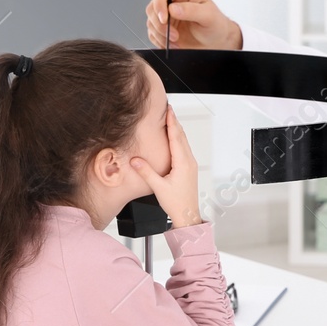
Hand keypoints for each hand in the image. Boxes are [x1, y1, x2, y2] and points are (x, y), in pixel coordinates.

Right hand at [130, 106, 202, 227]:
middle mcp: (189, 162)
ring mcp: (191, 165)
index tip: (168, 110)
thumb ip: (146, 172)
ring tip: (170, 119)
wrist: (188, 215)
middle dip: (174, 122)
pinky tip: (173, 139)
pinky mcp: (189, 168)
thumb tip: (135, 160)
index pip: (176, 137)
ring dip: (177, 130)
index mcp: (183, 163)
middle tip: (168, 109)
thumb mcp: (158, 187)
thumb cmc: (176, 203)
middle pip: (182, 136)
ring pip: (184, 142)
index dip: (172, 122)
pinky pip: (184, 148)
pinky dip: (178, 139)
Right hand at [145, 0, 242, 49]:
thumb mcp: (208, 15)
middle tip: (175, 36)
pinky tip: (174, 45)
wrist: (217, 42)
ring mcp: (166, 16)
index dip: (159, 4)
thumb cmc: (216, 25)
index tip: (165, 19)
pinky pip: (153, 35)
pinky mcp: (163, 30)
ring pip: (151, 23)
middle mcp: (171, 2)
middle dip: (160, 24)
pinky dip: (160, 42)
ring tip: (177, 42)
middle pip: (152, 8)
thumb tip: (172, 8)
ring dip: (161, 35)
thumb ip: (192, 10)